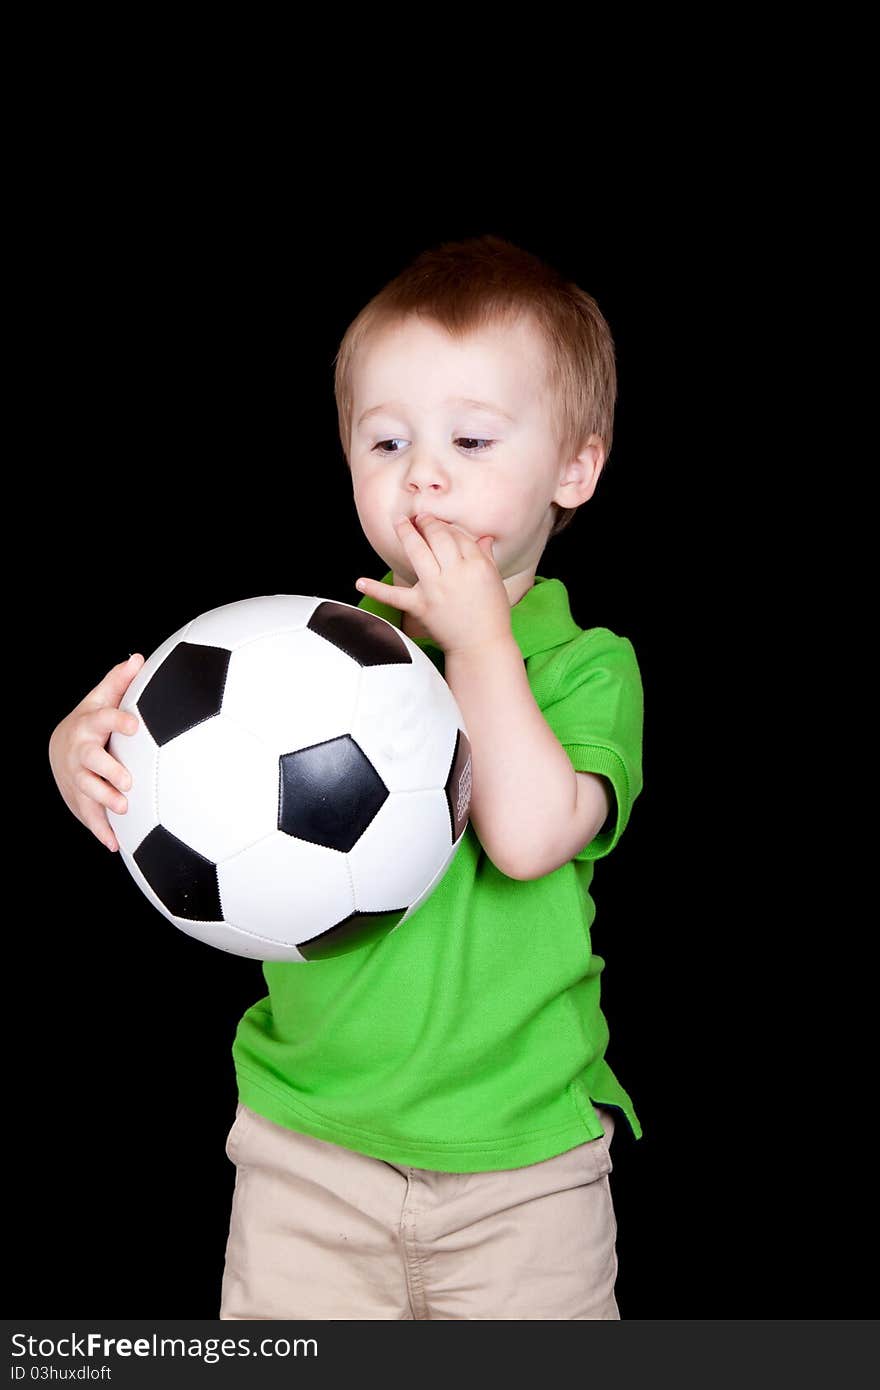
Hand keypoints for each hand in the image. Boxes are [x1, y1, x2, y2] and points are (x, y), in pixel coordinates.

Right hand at [47, 653, 145, 852]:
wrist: (61, 748)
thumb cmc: (92, 721)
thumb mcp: (101, 700)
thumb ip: (120, 682)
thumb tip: (138, 657)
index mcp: (91, 724)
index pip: (105, 719)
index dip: (119, 721)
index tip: (136, 726)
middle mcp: (82, 751)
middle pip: (91, 760)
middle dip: (107, 770)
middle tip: (128, 780)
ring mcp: (78, 776)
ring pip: (87, 790)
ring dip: (104, 800)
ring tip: (123, 809)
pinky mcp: (79, 799)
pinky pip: (88, 817)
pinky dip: (100, 831)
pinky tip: (115, 844)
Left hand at [356, 514, 512, 655]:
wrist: (482, 646)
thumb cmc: (492, 613)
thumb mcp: (494, 581)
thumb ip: (486, 556)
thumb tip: (483, 537)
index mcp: (477, 565)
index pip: (458, 536)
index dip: (447, 526)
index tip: (440, 523)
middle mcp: (455, 573)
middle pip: (438, 537)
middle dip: (427, 523)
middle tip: (419, 517)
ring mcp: (435, 589)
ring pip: (417, 552)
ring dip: (406, 533)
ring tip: (399, 522)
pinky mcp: (420, 606)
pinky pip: (395, 596)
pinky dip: (376, 589)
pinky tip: (360, 582)